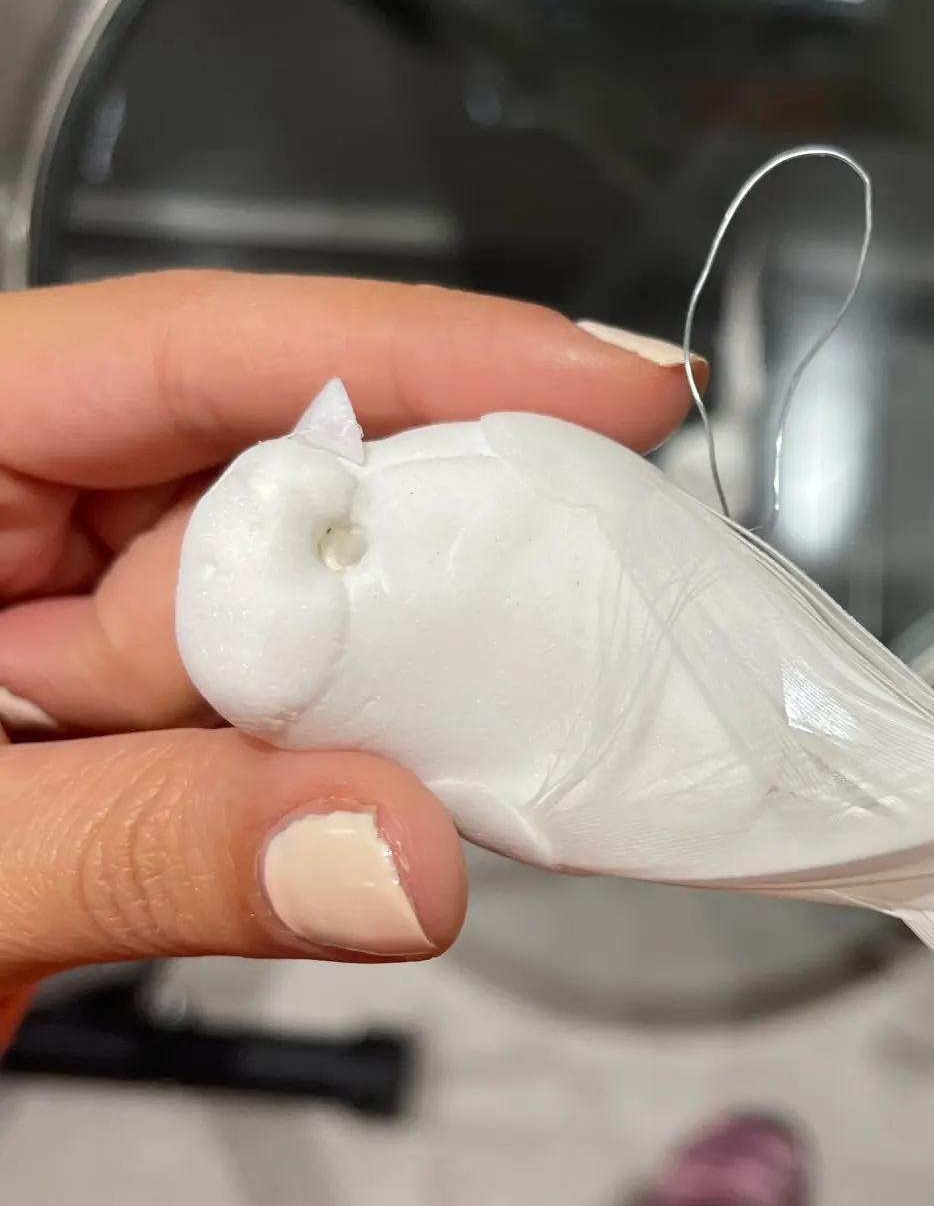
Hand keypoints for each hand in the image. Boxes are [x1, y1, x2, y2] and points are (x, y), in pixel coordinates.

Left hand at [0, 272, 694, 1011]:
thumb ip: (140, 851)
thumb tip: (398, 856)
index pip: (170, 349)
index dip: (408, 352)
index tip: (604, 377)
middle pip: (259, 465)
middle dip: (410, 546)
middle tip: (575, 594)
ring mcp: (56, 612)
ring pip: (290, 593)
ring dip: (386, 669)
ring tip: (495, 713)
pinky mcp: (114, 714)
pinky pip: (273, 699)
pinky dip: (346, 748)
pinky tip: (411, 776)